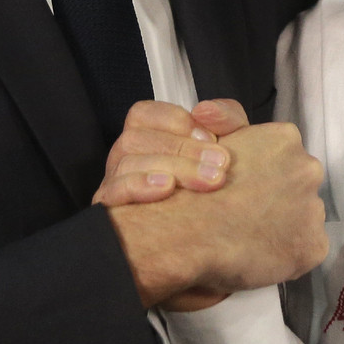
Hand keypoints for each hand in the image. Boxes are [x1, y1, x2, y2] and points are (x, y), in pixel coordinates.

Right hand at [94, 99, 249, 206]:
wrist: (222, 233)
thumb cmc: (217, 182)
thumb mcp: (231, 144)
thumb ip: (225, 119)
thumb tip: (204, 109)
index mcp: (145, 136)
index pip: (143, 114)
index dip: (176, 121)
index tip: (211, 138)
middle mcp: (125, 157)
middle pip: (136, 139)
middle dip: (182, 149)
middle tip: (219, 166)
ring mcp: (115, 184)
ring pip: (127, 163)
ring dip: (170, 167)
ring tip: (205, 181)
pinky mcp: (112, 212)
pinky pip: (112, 193)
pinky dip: (139, 186)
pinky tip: (167, 188)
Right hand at [105, 108, 328, 309]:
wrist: (188, 232)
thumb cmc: (191, 187)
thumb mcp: (209, 136)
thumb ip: (228, 125)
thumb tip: (214, 116)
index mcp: (285, 138)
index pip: (283, 158)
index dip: (262, 176)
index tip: (242, 190)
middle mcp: (308, 169)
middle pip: (297, 185)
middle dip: (278, 198)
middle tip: (244, 215)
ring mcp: (314, 209)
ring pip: (303, 218)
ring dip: (284, 226)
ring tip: (247, 238)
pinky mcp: (313, 245)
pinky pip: (303, 251)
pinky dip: (286, 256)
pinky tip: (258, 256)